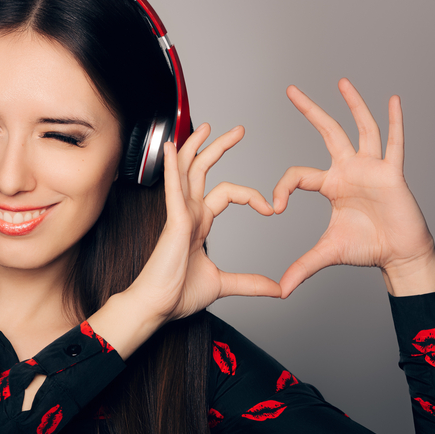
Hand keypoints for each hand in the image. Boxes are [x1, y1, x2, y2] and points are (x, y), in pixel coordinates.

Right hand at [129, 123, 281, 322]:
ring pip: (188, 170)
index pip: (226, 193)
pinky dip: (172, 166)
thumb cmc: (178, 294)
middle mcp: (189, 213)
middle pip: (203, 170)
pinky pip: (173, 188)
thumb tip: (277, 289)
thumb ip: (250, 283)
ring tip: (209, 126)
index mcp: (199, 223)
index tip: (270, 208)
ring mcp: (179, 214)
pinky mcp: (173, 221)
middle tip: (238, 130)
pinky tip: (171, 147)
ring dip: (198, 146)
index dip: (250, 195)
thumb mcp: (223, 284)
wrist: (157, 307)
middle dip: (219, 147)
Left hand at [274, 79, 434, 297]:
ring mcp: (372, 167)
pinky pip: (395, 143)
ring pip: (361, 128)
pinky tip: (393, 100)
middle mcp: (350, 169)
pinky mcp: (393, 172)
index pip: (298, 174)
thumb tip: (281, 290)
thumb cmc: (367, 248)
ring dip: (352, 105)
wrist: (399, 256)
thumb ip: (303, 266)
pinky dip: (395, 121)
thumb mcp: (327, 253)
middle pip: (328, 132)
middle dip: (309, 110)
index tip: (273, 209)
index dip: (281, 189)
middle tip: (291, 90)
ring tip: (341, 82)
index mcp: (331, 185)